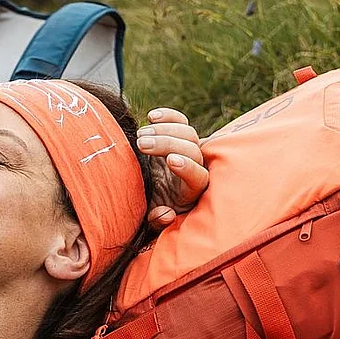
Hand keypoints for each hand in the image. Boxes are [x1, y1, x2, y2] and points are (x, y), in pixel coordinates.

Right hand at [138, 108, 208, 228]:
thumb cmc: (147, 208)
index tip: (170, 161)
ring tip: (140, 135)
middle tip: (141, 144)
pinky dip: (168, 116)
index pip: (199, 176)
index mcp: (190, 191)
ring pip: (189, 132)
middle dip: (167, 144)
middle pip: (192, 149)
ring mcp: (187, 149)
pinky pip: (180, 120)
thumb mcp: (150, 220)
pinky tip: (151, 117)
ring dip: (164, 130)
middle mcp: (194, 168)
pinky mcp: (178, 136)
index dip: (188, 167)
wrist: (143, 192)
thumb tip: (167, 214)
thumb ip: (157, 222)